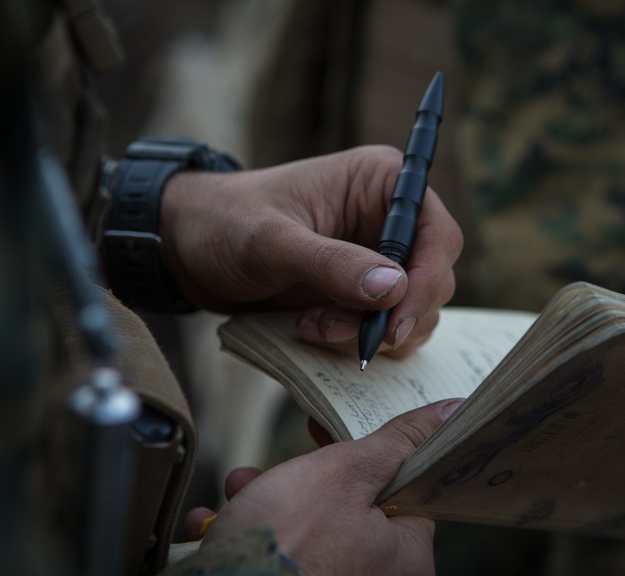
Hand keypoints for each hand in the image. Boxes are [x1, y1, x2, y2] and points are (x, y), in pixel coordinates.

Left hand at [160, 146, 462, 357]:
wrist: (187, 249)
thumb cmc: (224, 224)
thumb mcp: (272, 242)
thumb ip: (331, 264)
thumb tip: (392, 289)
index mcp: (383, 184)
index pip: (437, 235)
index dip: (425, 282)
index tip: (395, 324)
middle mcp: (390, 221)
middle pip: (432, 281)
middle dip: (390, 317)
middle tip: (334, 333)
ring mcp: (378, 262)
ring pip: (413, 313)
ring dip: (369, 334)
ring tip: (312, 328)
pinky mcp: (361, 296)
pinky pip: (385, 330)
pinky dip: (356, 342)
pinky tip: (312, 332)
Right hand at [193, 398, 462, 575]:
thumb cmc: (291, 544)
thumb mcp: (345, 472)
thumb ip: (397, 441)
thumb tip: (452, 412)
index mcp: (409, 563)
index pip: (400, 498)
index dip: (360, 465)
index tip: (323, 446)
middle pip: (347, 521)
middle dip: (296, 491)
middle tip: (262, 477)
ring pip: (309, 550)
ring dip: (267, 518)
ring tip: (233, 502)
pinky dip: (254, 556)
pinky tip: (217, 538)